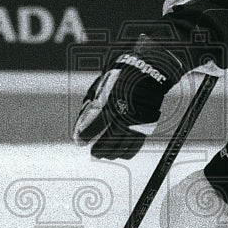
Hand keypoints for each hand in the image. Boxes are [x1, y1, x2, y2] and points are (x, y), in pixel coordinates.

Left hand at [72, 35, 182, 159]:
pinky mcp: (145, 126)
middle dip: (98, 151)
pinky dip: (127, 152)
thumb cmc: (121, 77)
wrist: (148, 72)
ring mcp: (133, 123)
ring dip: (112, 154)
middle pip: (106, 144)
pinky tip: (121, 152)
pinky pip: (135, 147)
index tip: (80, 141)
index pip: (90, 129)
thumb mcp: (101, 85)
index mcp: (106, 105)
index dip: (83, 137)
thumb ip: (90, 102)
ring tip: (106, 154)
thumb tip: (82, 119)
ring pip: (120, 149)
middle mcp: (120, 116)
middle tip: (94, 153)